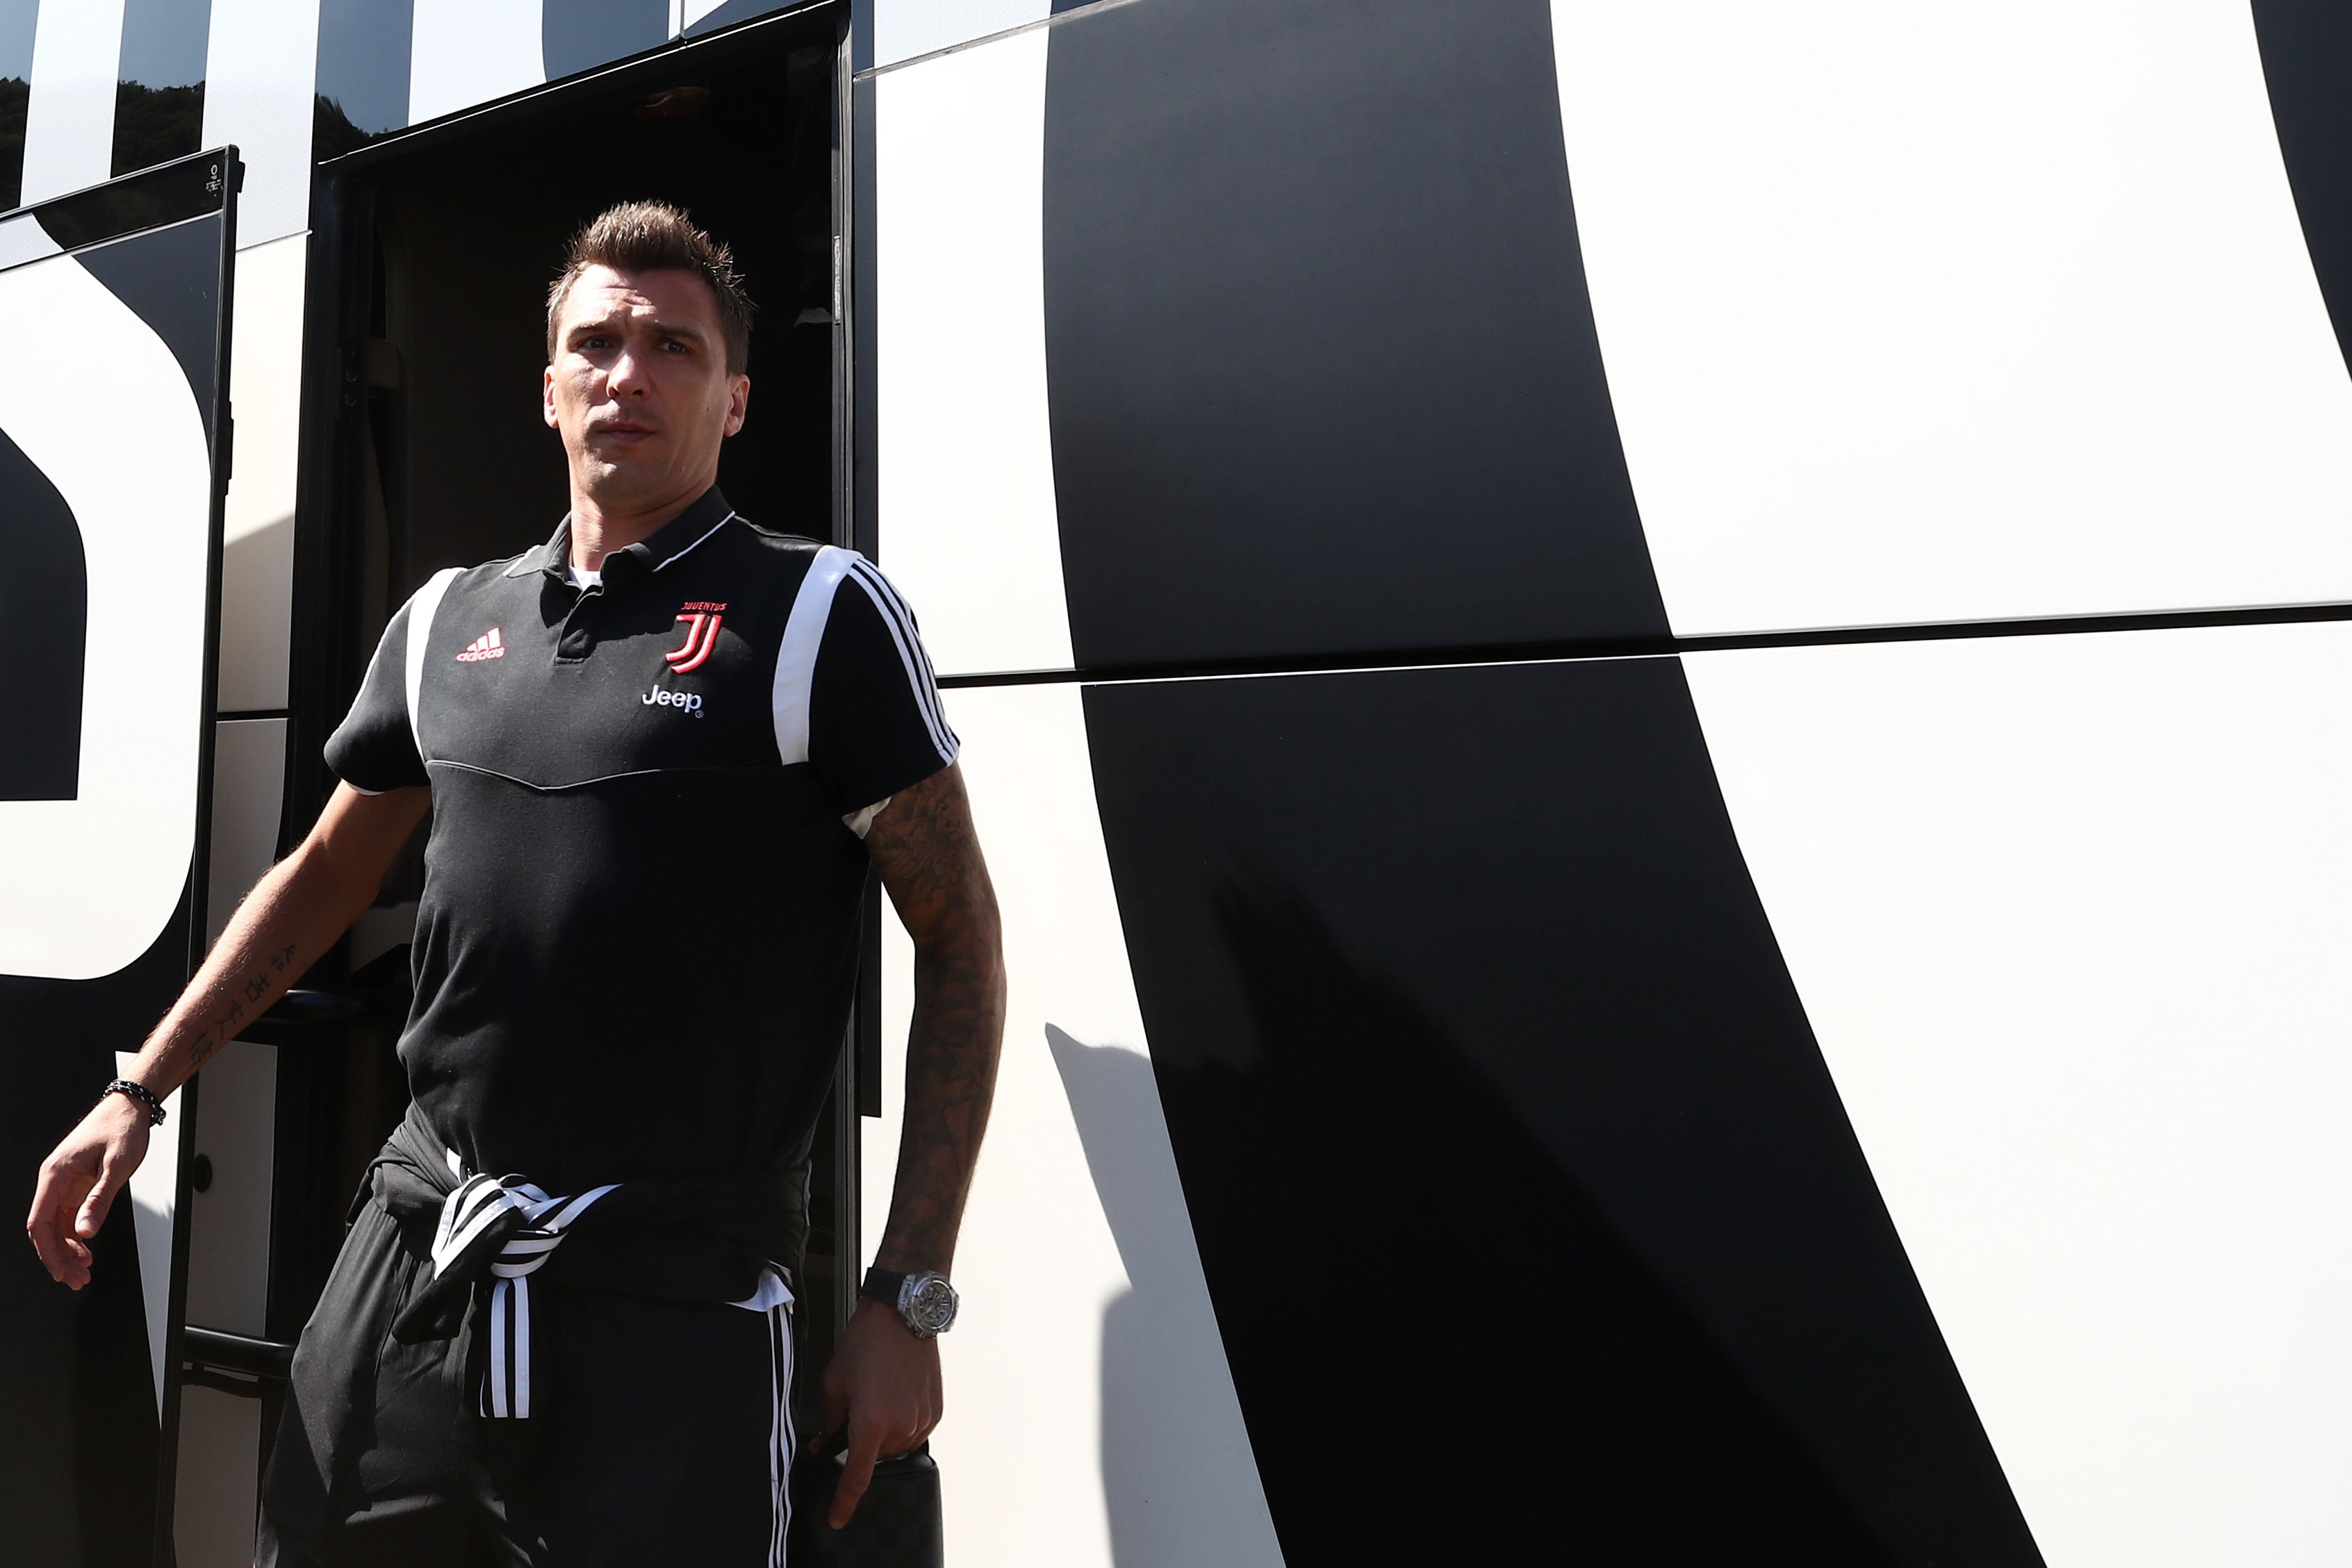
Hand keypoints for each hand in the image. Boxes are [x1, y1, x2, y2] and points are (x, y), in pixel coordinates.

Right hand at [25, 1092, 150, 1289]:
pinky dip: (76, 1235)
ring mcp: (64, 1183)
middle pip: (46, 1229)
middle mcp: (54, 1180)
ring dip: (68, 1250)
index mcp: (56, 1175)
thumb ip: (100, 1200)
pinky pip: (68, 1216)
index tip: (61, 1272)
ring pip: (57, 1225)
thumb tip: (85, 1232)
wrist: (130, 1107)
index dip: (48, 1252)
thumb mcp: (117, 1166)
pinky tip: (86, 1250)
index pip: (40, 1223)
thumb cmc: (122, 1128)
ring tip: (84, 1271)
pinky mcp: (76, 1184)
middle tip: (77, 1279)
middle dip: (59, 1257)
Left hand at [815, 1296, 942, 1527]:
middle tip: (857, 1412)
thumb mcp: (835, 1383)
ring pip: (896, 1447)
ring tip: (878, 1396)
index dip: (843, 1503)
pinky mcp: (936, 1410)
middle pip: (876, 1458)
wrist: (903, 1315)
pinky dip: (902, 1424)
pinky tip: (895, 1396)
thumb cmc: (865, 1343)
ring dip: (884, 1434)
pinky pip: (915, 1432)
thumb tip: (822, 1445)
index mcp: (870, 1423)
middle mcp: (900, 1427)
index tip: (836, 1517)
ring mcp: (921, 1420)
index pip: (856, 1479)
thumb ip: (829, 1421)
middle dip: (862, 1444)